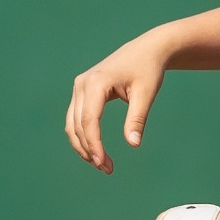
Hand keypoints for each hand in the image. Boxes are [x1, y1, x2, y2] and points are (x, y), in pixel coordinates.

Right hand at [66, 35, 171, 173]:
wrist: (146, 50)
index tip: (104, 163)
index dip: (94, 144)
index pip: (89, 120)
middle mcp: (82, 83)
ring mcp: (79, 86)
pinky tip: (95, 151)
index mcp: (96, 82)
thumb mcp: (146, 94)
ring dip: (83, 146)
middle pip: (77, 124)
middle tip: (107, 169)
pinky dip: (83, 136)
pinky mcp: (82, 91)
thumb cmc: (148, 70)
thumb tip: (133, 145)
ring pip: (72, 123)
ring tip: (102, 164)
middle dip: (89, 150)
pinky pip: (76, 118)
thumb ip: (137, 119)